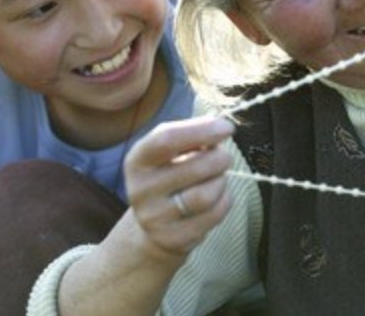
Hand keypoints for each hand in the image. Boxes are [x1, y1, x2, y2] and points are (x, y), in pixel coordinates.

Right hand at [124, 116, 234, 259]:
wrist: (154, 226)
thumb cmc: (171, 175)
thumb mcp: (172, 152)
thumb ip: (192, 137)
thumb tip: (220, 128)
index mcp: (138, 160)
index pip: (167, 139)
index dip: (201, 130)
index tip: (227, 127)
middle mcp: (140, 190)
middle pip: (196, 167)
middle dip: (220, 158)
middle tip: (223, 157)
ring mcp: (154, 218)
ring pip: (206, 195)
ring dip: (221, 181)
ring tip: (217, 178)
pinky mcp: (172, 239)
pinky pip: (214, 214)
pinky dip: (224, 200)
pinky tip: (216, 197)